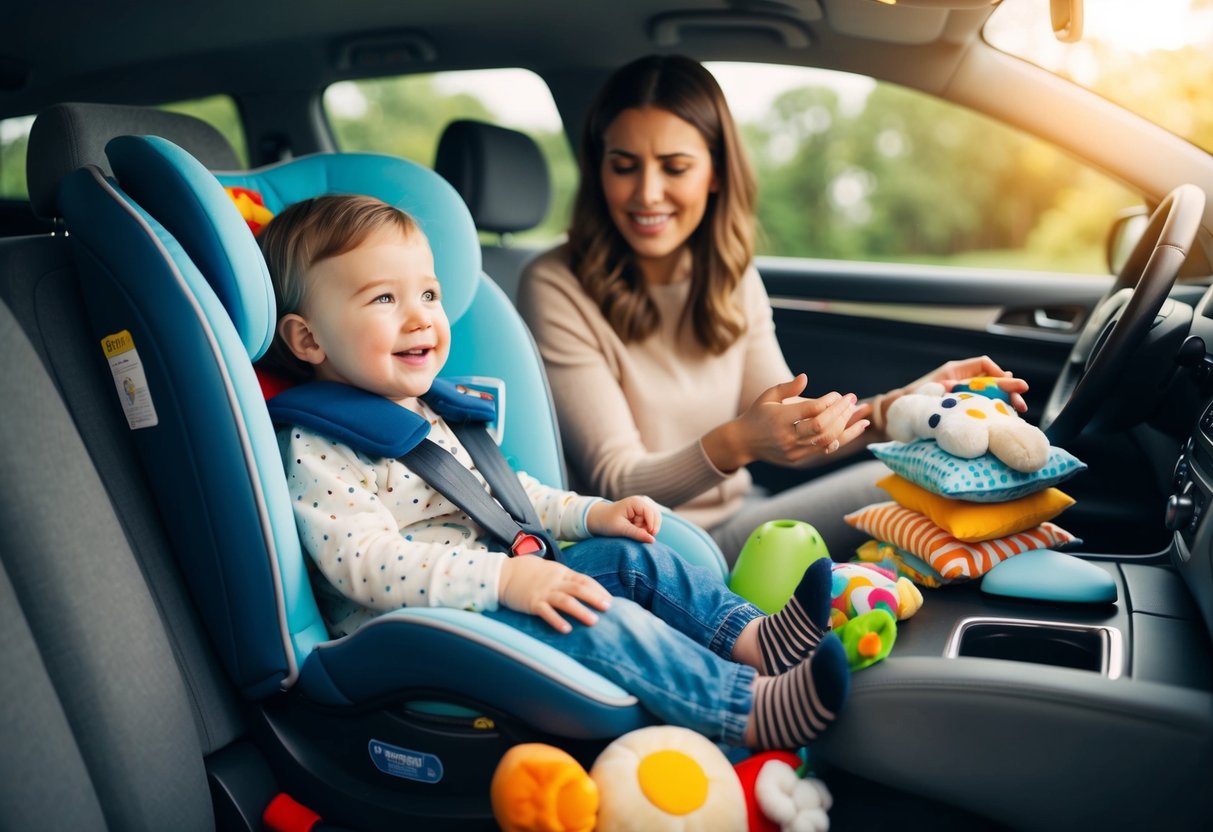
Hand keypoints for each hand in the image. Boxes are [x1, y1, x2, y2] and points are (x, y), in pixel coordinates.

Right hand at [498, 556, 611, 632]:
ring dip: (581, 611)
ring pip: (566, 601)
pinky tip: (567, 630)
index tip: (610, 599)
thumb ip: (564, 578)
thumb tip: (582, 587)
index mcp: (561, 573)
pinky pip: (546, 612)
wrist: (503, 573)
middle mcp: (555, 581)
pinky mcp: (532, 603)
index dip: (598, 589)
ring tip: (594, 621)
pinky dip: (557, 621)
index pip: (584, 580)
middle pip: (579, 589)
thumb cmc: (527, 572)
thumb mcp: (549, 570)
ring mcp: (543, 592)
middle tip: (609, 608)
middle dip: (595, 598)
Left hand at [587, 495, 661, 542]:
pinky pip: (651, 522)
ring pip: (655, 520)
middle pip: (656, 516)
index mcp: (636, 502)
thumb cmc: (607, 521)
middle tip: (641, 535)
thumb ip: (637, 534)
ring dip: (648, 528)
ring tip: (636, 531)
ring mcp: (644, 506)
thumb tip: (652, 540)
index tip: (649, 536)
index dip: (652, 525)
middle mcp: (642, 501)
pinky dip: (645, 528)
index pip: (651, 513)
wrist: (599, 518)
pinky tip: (637, 529)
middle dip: (650, 527)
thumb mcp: (621, 529)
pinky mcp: (643, 512)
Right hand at [707, 374, 870, 469]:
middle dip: (842, 413)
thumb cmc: (758, 413)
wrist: (745, 442)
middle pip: (822, 426)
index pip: (811, 410)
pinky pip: (825, 450)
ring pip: (828, 440)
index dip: (829, 402)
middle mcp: (788, 437)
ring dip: (848, 427)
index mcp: (779, 419)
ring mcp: (794, 450)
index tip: (838, 395)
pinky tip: (856, 429)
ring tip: (863, 415)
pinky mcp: (799, 459)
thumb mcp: (768, 396)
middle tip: (853, 400)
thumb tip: (805, 377)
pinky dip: (843, 439)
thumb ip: (787, 387)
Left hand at [911, 355, 1028, 411]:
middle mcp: (962, 381)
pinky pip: (983, 408)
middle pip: (992, 381)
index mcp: (955, 371)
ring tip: (1018, 412)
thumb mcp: (936, 387)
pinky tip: (1006, 419)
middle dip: (1009, 390)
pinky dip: (995, 412)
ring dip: (1005, 402)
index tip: (1008, 383)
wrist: (899, 413)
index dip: (997, 372)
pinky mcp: (963, 409)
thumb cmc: (915, 397)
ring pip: (991, 396)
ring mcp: (963, 395)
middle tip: (1021, 402)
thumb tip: (976, 382)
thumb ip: (956, 382)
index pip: (984, 364)